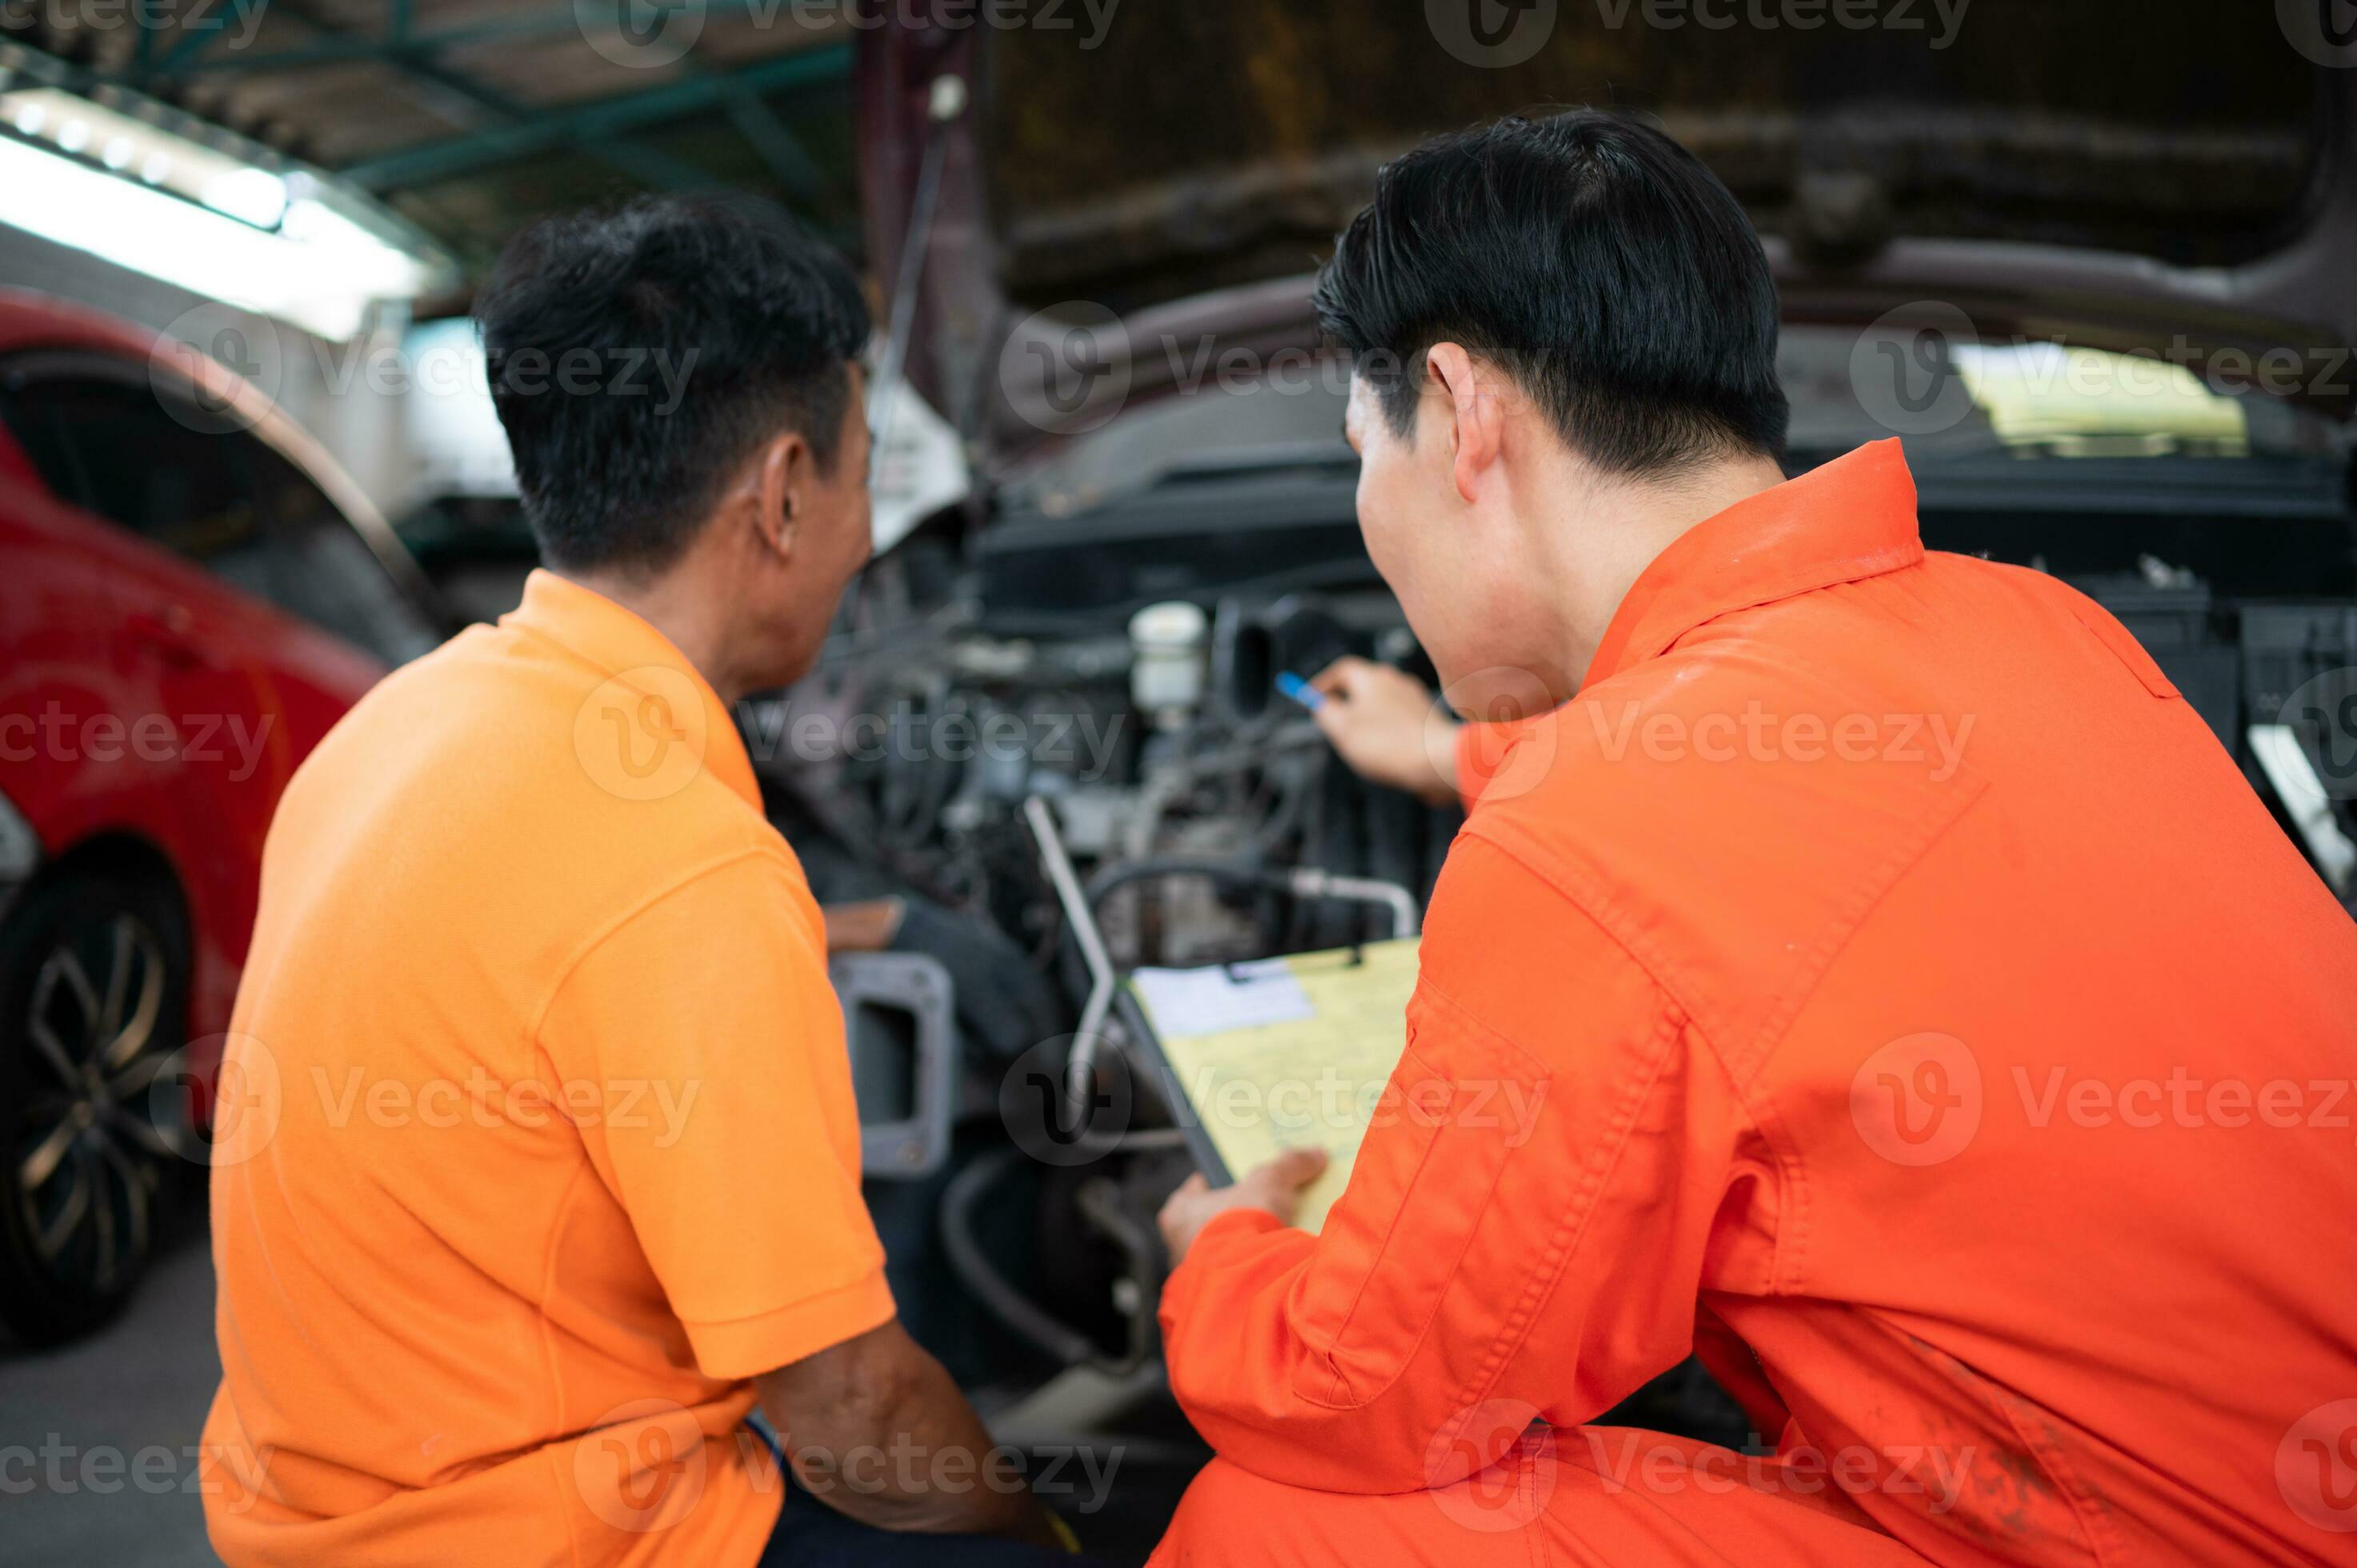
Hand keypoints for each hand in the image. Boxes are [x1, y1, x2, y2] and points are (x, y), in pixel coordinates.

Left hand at [1158, 1147, 1330, 1265]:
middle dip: (1239, 1217)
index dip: (1222, 1181)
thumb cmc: (1241, 1222)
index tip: (1244, 1178)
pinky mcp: (1215, 1299)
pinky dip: (1253, 1270)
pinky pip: (1236, 1278)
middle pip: (1213, 1222)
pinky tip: (1278, 1263)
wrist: (1247, 1280)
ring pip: (1224, 1253)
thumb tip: (1316, 1153)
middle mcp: (1178, 1246)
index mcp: (1178, 1212)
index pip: (1197, 1189)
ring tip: (1280, 1236)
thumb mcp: (1270, 1182)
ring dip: (1248, 1246)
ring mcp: (1195, 1277)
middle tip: (1269, 1207)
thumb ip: (1290, 1165)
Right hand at [1308, 657, 1462, 804]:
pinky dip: (1385, 729)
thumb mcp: (1342, 729)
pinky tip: (1384, 750)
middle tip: (1331, 721)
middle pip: (1362, 685)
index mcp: (1373, 677)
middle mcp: (1396, 681)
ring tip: (1358, 741)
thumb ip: (1325, 712)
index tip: (1311, 699)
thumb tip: (1321, 706)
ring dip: (1365, 717)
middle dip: (1344, 702)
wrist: (1436, 761)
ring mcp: (1414, 698)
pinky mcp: (1427, 718)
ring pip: (1381, 703)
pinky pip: (1398, 719)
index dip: (1323, 684)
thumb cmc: (1387, 744)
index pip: (1341, 670)